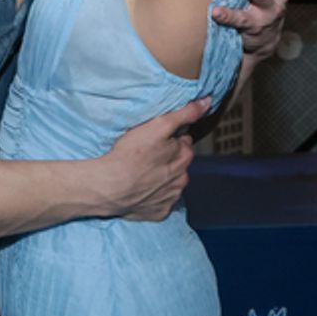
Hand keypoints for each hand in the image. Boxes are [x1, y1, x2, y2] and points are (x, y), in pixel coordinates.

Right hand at [95, 98, 207, 221]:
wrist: (110, 186)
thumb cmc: (131, 154)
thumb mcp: (158, 125)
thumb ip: (184, 114)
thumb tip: (207, 103)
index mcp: (183, 159)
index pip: (185, 146)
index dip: (172, 140)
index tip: (158, 139)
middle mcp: (181, 181)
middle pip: (180, 166)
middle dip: (169, 160)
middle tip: (148, 155)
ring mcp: (170, 199)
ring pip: (172, 185)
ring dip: (163, 179)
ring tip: (143, 173)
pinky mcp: (158, 213)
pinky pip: (161, 203)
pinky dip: (154, 197)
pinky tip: (142, 190)